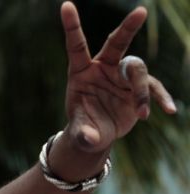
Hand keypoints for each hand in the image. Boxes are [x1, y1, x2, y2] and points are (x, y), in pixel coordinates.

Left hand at [61, 1, 176, 151]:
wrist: (97, 136)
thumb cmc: (83, 128)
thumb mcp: (80, 132)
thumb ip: (82, 132)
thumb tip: (88, 138)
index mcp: (81, 72)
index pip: (76, 46)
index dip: (72, 26)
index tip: (66, 5)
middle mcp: (103, 68)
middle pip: (117, 44)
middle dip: (128, 27)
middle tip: (141, 11)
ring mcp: (122, 77)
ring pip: (138, 71)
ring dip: (141, 92)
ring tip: (141, 116)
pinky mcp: (138, 89)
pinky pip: (154, 89)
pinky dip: (161, 98)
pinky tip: (169, 111)